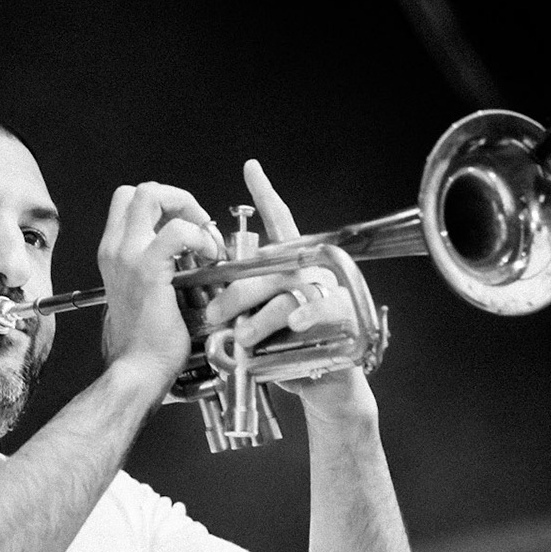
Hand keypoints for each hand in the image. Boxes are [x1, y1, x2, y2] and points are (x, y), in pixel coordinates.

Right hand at [95, 182, 221, 386]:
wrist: (137, 371)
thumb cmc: (144, 346)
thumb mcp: (142, 297)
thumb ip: (154, 273)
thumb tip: (182, 261)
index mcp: (114, 255)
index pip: (130, 203)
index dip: (164, 205)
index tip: (189, 228)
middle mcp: (115, 250)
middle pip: (139, 190)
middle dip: (176, 197)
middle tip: (198, 226)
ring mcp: (127, 257)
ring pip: (149, 194)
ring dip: (187, 208)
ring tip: (205, 239)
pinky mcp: (147, 270)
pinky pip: (176, 230)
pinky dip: (198, 235)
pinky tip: (209, 256)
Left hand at [201, 160, 377, 422]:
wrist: (324, 383)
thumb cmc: (287, 352)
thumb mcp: (257, 323)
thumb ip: (241, 304)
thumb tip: (208, 300)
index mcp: (290, 267)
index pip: (278, 223)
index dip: (266, 195)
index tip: (251, 168)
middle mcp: (310, 272)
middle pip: (268, 267)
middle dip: (235, 291)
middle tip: (214, 312)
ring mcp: (327, 290)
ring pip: (286, 292)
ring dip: (260, 317)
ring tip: (242, 338)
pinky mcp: (341, 314)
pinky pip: (318, 310)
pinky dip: (302, 317)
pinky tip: (293, 325)